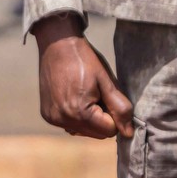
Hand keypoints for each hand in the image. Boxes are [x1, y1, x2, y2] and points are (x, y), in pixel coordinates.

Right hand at [33, 15, 132, 139]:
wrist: (57, 43)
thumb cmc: (84, 59)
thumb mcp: (106, 81)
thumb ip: (120, 108)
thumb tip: (129, 133)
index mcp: (79, 112)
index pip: (110, 131)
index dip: (113, 114)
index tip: (106, 95)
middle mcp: (63, 119)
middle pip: (96, 134)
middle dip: (102, 118)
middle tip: (96, 94)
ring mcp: (53, 118)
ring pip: (83, 131)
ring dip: (89, 119)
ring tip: (84, 94)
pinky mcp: (47, 114)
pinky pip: (70, 125)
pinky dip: (75, 116)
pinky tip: (73, 97)